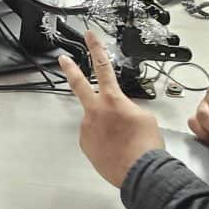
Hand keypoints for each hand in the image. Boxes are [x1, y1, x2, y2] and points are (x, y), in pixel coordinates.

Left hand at [58, 30, 163, 187]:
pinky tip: (115, 148)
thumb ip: (128, 107)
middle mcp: (96, 110)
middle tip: (63, 59)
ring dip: (104, 125)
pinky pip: (93, 136)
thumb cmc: (146, 145)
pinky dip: (102, 140)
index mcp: (113, 98)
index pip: (103, 66)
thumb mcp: (145, 116)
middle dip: (70, 69)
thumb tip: (121, 112)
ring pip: (94, 119)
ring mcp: (88, 127)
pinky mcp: (85, 144)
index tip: (89, 36)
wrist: (141, 172)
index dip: (96, 48)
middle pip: (79, 84)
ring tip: (122, 141)